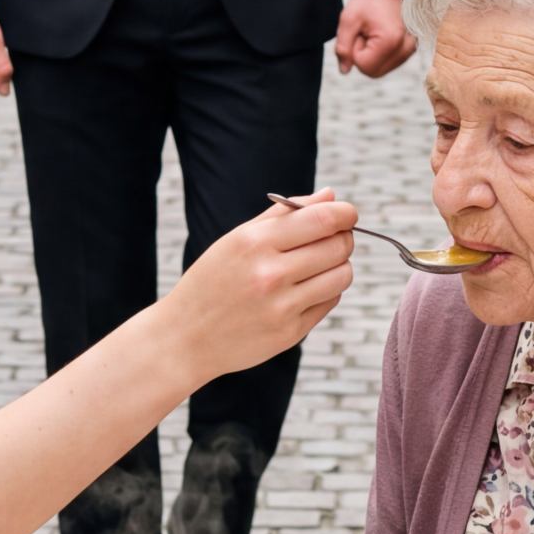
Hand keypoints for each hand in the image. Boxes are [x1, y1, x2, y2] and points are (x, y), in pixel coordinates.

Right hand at [158, 192, 354, 381]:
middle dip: (343, 238)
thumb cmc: (212, 281)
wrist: (186, 337)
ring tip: (321, 264)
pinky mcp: (290, 332)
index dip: (345, 213)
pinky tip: (306, 288)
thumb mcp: (237, 239)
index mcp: (254, 243)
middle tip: (334, 238)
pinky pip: (330, 302)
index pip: (322, 220)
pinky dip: (327, 290)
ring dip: (340, 265)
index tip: (347, 214)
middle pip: (338, 246)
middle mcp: (270, 274)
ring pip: (342, 276)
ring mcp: (282, 307)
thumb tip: (330, 196)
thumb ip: (284, 213)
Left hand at [334, 0, 416, 78]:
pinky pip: (390, 63)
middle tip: (365, 33)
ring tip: (374, 32)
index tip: (359, 32)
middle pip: (373, 72)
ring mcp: (411, 50)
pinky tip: (381, 36)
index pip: (363, 66)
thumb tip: (344, 71)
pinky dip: (381, 54)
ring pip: (381, 69)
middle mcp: (406, 49)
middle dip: (363, 56)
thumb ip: (343, 47)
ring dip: (372, 55)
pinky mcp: (412, 49)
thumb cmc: (368, 0)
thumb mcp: (349, 19)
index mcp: (391, 41)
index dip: (355, 50)